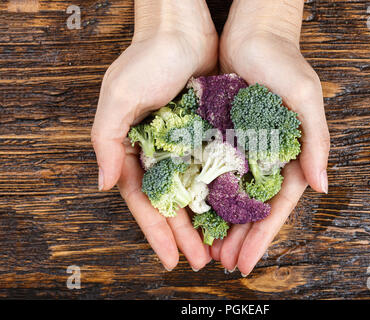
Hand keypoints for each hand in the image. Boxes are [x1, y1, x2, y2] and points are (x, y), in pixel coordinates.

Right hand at [91, 0, 217, 270]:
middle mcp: (163, 152)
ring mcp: (188, 144)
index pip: (146, 200)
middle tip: (201, 261)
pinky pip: (218, 167)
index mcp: (137, 149)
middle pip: (175, 202)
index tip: (170, 258)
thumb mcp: (119, 96)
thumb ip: (107, 140)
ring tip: (219, 246)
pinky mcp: (211, 132)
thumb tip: (104, 184)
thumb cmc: (147, 59)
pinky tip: (235, 209)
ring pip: (199, 191)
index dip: (157, 230)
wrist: (182, 27)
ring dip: (207, 219)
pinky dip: (224, 189)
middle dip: (185, 234)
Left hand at [213, 0, 329, 274]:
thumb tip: (323, 187)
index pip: (277, 205)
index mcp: (290, 155)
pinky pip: (213, 171)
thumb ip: (315, 142)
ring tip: (209, 249)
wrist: (252, 34)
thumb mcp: (305, 99)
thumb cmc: (283, 63)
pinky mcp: (222, 137)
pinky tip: (196, 212)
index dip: (263, 235)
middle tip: (224, 264)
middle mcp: (267, 157)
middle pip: (253, 207)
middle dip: (240, 237)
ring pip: (232, 195)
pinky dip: (206, 194)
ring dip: (222, 223)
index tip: (247, 261)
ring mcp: (244, 149)